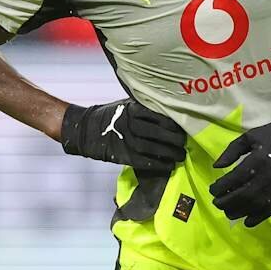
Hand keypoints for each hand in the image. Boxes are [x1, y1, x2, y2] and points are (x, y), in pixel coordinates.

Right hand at [61, 99, 186, 171]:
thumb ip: (145, 106)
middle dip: (174, 139)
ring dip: (169, 153)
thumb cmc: (111, 115)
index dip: (174, 124)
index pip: (159, 116)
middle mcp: (131, 124)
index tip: (184, 127)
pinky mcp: (123, 155)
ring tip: (180, 156)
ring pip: (153, 148)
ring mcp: (126, 140)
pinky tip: (169, 165)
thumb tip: (169, 109)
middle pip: (158, 132)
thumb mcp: (126, 104)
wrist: (85, 129)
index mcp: (133, 109)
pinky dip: (158, 164)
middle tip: (185, 143)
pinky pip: (144, 161)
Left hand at [209, 106, 270, 226]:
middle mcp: (268, 176)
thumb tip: (216, 166)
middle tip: (217, 202)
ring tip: (227, 211)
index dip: (220, 187)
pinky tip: (247, 221)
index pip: (234, 179)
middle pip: (242, 196)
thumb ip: (231, 151)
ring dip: (238, 212)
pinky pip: (270, 210)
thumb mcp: (249, 137)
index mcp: (258, 159)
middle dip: (226, 202)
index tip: (213, 189)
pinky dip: (257, 218)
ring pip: (254, 206)